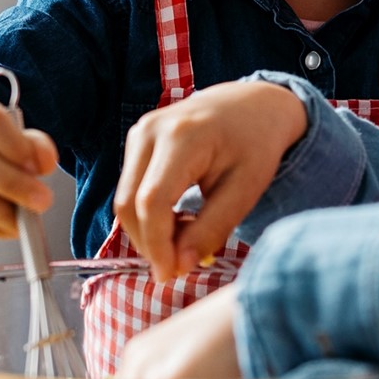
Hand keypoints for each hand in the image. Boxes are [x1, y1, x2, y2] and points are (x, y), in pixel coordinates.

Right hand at [114, 80, 306, 280]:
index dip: (156, 244)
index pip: (151, 202)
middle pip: (128, 204)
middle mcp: (151, 130)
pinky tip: (177, 219)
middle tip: (180, 264)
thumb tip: (178, 265)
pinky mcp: (137, 139)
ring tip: (186, 237)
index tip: (170, 274)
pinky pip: (129, 188)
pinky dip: (147, 214)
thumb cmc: (255, 144)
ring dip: (147, 231)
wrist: (253, 104)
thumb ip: (211, 229)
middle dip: (149, 243)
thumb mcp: (245, 190)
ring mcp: (139, 132)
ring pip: (124, 199)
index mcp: (182, 137)